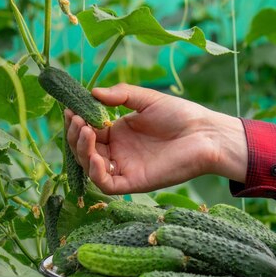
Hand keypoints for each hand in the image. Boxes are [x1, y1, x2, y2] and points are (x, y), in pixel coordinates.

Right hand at [65, 83, 246, 195]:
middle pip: (85, 149)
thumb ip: (120, 95)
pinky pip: (106, 184)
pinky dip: (95, 172)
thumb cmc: (181, 115)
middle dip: (75, 135)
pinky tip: (96, 154)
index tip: (70, 108)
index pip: (88, 131)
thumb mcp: (147, 100)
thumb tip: (92, 92)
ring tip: (84, 131)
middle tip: (76, 119)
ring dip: (81, 150)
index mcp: (119, 133)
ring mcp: (125, 168)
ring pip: (91, 167)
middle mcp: (119, 152)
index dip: (76, 121)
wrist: (205, 134)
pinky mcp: (134, 183)